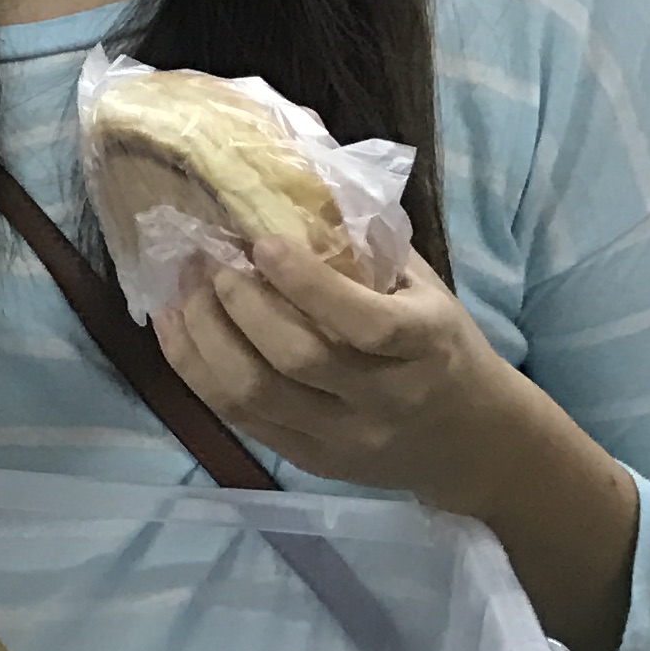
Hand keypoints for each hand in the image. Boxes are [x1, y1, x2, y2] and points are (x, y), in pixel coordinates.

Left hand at [159, 237, 640, 650]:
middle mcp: (385, 400)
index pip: (366, 323)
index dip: (307, 283)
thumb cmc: (442, 346)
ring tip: (183, 288)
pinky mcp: (308, 460)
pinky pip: (235, 417)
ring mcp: (342, 438)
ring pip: (252, 395)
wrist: (473, 440)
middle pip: (296, 359)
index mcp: (426, 347)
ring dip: (204, 336)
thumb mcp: (425, 292)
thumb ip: (368, 252)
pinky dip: (195, 369)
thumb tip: (292, 191)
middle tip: (207, 257)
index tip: (262, 243)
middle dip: (238, 303)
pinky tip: (177, 328)